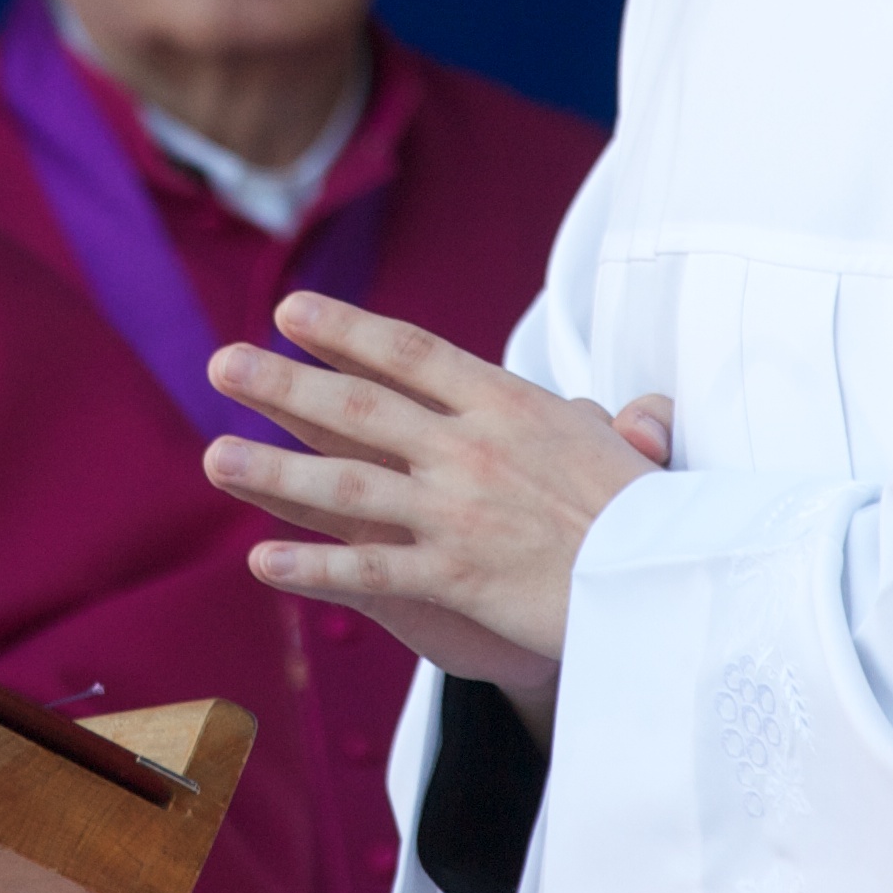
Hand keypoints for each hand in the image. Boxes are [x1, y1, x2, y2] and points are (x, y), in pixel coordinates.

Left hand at [203, 295, 668, 695]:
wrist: (678, 582)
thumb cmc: (653, 513)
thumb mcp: (624, 447)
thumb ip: (605, 422)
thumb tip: (634, 409)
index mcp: (506, 402)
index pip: (409, 352)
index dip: (345, 329)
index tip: (291, 310)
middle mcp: (471, 447)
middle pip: (359, 406)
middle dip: (281, 382)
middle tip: (220, 362)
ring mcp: (458, 512)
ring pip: (346, 483)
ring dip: (272, 469)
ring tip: (214, 455)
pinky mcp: (459, 576)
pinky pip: (370, 568)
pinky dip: (313, 565)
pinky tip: (260, 560)